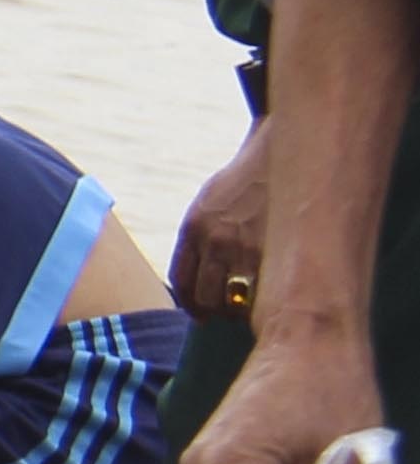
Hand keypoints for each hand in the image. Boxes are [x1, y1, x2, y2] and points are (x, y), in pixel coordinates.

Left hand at [173, 124, 269, 320]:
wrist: (282, 150)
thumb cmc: (245, 181)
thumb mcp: (210, 202)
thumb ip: (200, 236)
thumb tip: (201, 277)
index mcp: (193, 228)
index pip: (182, 282)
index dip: (191, 303)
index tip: (201, 313)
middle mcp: (215, 239)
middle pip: (205, 297)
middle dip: (214, 310)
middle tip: (228, 313)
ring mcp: (246, 247)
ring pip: (233, 302)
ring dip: (240, 310)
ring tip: (251, 308)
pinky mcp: (277, 251)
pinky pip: (263, 294)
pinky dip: (265, 303)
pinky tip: (272, 299)